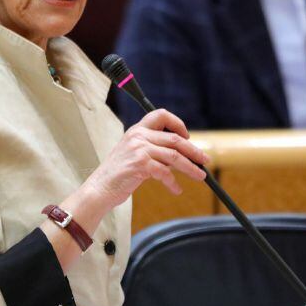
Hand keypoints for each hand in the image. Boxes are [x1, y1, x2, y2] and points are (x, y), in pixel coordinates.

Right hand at [86, 108, 208, 209]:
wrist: (100, 188)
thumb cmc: (119, 173)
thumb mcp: (134, 154)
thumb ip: (153, 149)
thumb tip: (181, 155)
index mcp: (137, 130)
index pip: (161, 115)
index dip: (177, 123)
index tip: (187, 136)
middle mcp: (138, 136)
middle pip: (175, 139)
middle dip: (194, 151)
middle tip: (205, 160)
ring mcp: (139, 149)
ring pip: (175, 156)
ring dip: (191, 168)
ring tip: (200, 176)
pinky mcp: (141, 164)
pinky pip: (165, 173)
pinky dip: (173, 183)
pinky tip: (176, 189)